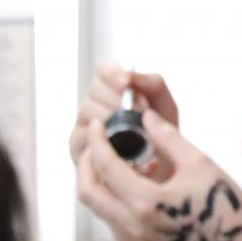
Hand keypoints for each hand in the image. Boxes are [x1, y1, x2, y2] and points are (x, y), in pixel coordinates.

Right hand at [70, 60, 179, 181]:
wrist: (162, 171)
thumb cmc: (162, 134)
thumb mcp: (164, 105)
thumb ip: (152, 84)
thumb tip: (130, 75)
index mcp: (113, 89)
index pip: (104, 69)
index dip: (112, 73)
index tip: (126, 82)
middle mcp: (94, 106)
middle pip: (95, 91)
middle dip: (118, 99)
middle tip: (139, 112)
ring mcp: (83, 127)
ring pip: (88, 112)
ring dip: (112, 119)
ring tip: (136, 131)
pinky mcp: (77, 150)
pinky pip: (83, 139)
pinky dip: (103, 143)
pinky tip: (122, 148)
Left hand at [78, 109, 241, 240]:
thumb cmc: (225, 204)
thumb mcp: (200, 163)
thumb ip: (168, 138)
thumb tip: (147, 117)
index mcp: (146, 201)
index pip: (107, 166)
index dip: (98, 140)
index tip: (100, 123)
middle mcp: (134, 223)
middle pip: (89, 192)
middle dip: (86, 163)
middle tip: (96, 141)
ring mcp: (136, 235)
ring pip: (98, 206)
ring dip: (95, 179)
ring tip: (109, 156)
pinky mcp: (142, 239)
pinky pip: (112, 214)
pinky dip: (110, 193)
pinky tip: (129, 177)